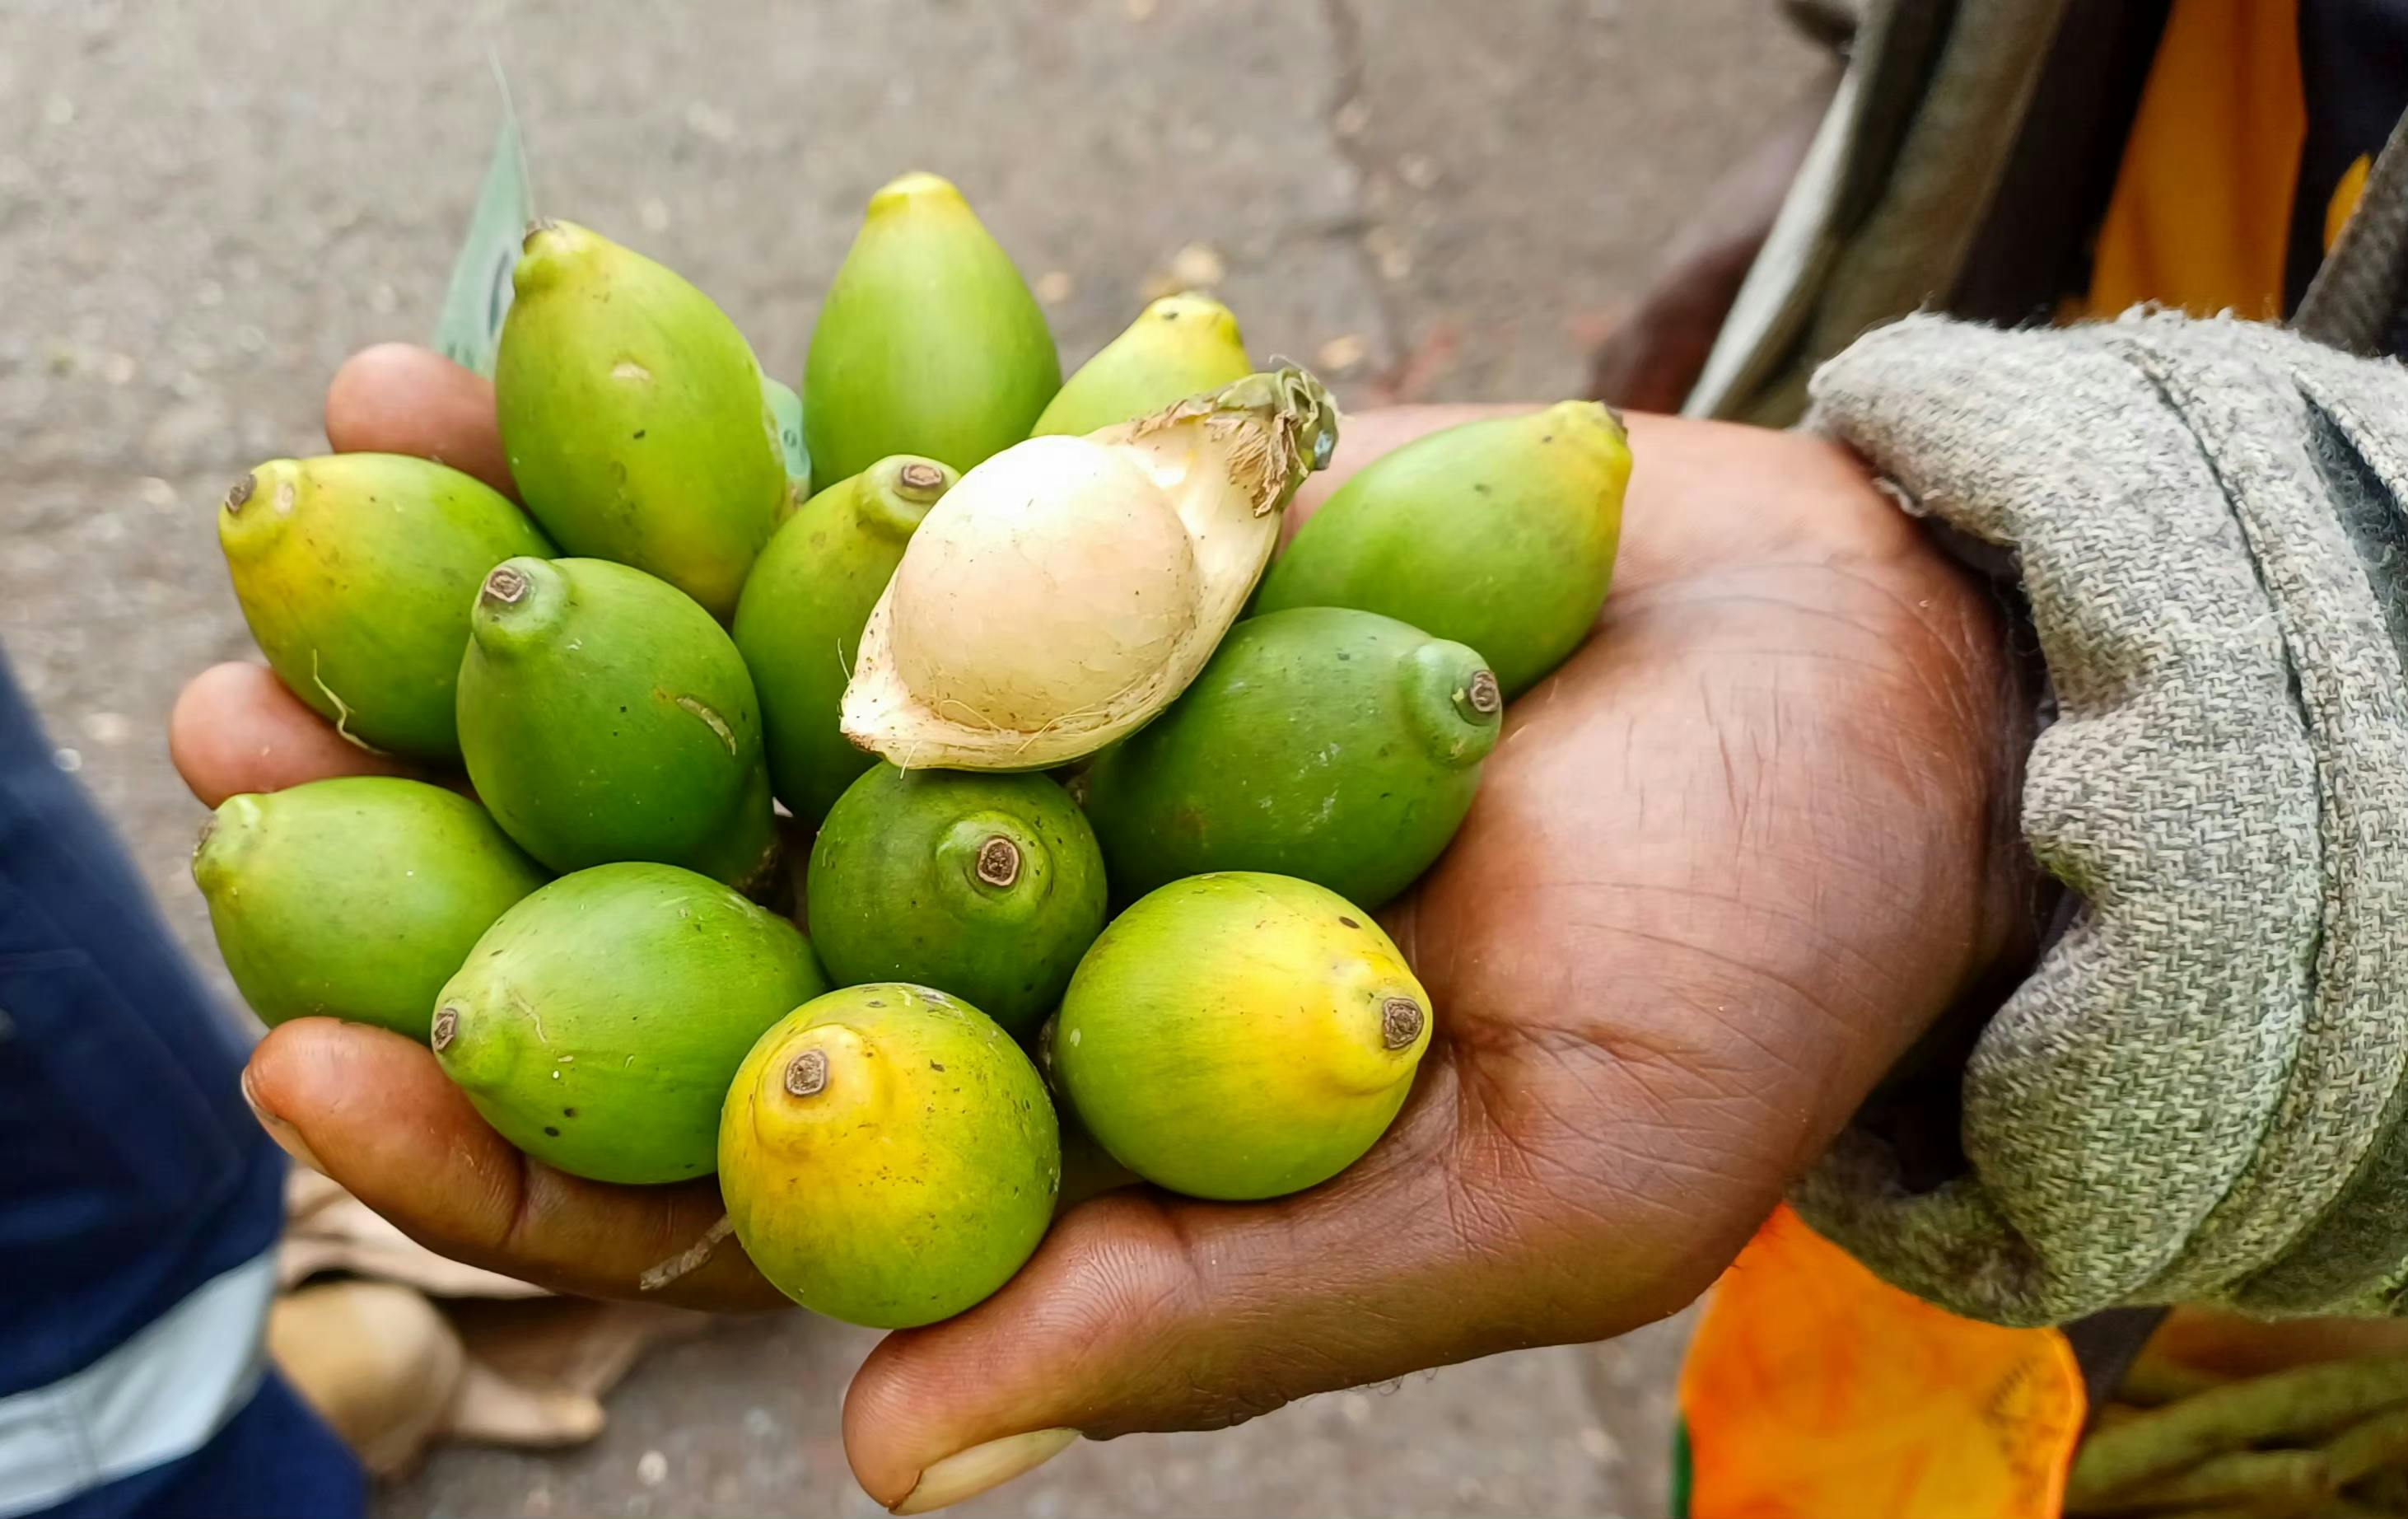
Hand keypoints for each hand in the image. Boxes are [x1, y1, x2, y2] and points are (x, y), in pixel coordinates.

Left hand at [178, 347, 2033, 1510]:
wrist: (1884, 694)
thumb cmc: (1759, 964)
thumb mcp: (1537, 1185)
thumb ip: (1224, 1309)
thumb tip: (888, 1455)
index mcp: (1086, 1146)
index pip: (743, 1198)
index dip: (517, 1151)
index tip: (303, 1062)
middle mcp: (1028, 946)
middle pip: (676, 923)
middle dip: (438, 839)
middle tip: (215, 738)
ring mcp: (1053, 735)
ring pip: (739, 683)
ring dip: (528, 594)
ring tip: (334, 473)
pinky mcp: (1109, 557)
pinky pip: (875, 494)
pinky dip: (727, 427)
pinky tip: (555, 347)